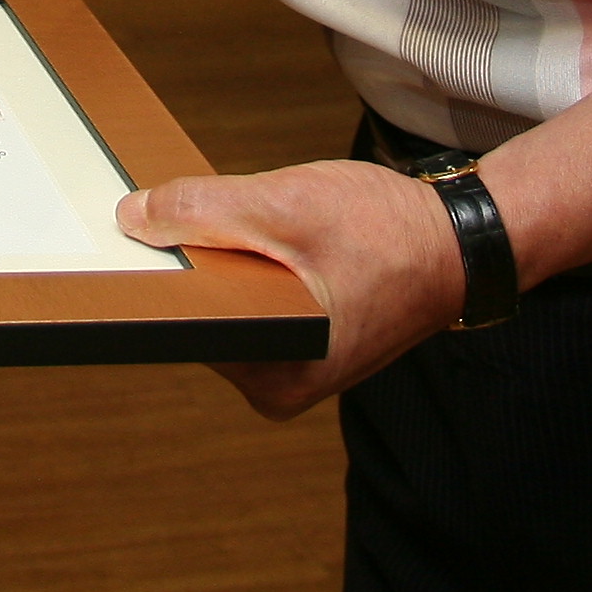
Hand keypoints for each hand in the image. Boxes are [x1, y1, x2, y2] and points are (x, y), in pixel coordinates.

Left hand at [115, 157, 466, 417]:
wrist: (459, 244)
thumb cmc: (389, 233)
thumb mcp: (287, 207)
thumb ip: (204, 211)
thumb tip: (132, 218)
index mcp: (270, 374)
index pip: (179, 321)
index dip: (156, 267)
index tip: (140, 228)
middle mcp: (274, 384)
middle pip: (199, 310)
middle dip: (196, 256)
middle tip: (215, 210)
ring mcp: (288, 365)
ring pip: (223, 299)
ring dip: (225, 253)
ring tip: (260, 221)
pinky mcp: (298, 340)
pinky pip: (249, 297)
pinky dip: (250, 259)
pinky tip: (272, 232)